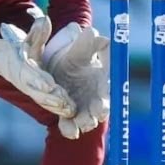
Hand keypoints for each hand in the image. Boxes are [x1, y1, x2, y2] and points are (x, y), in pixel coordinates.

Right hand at [0, 14, 75, 118]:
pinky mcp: (37, 95)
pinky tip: (71, 113)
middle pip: (38, 92)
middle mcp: (25, 81)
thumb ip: (37, 32)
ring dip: (56, 107)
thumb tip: (44, 20)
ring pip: (43, 101)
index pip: (30, 75)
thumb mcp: (28, 39)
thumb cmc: (21, 48)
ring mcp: (31, 90)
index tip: (50, 85)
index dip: (39, 80)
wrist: (5, 60)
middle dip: (51, 98)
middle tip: (65, 102)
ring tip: (70, 110)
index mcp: (22, 67)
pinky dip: (57, 109)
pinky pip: (47, 104)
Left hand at [43, 23, 110, 139]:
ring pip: (87, 121)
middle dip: (96, 116)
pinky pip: (71, 127)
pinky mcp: (69, 117)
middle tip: (91, 118)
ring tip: (79, 124)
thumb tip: (93, 33)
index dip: (105, 101)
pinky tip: (69, 131)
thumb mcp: (78, 49)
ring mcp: (82, 109)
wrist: (56, 69)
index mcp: (101, 82)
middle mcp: (95, 98)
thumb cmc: (73, 58)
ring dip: (84, 124)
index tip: (101, 107)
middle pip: (100, 111)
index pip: (107, 93)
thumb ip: (87, 43)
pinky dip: (70, 130)